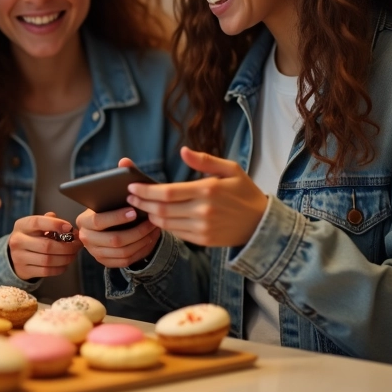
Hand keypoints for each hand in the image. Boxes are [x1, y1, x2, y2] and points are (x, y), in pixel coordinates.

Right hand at [7, 215, 80, 279]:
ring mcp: (19, 257)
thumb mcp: (36, 226)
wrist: (14, 254)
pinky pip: (46, 271)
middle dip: (67, 246)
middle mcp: (18, 241)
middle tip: (78, 245)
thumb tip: (69, 228)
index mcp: (21, 225)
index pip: (37, 222)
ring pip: (48, 260)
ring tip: (74, 254)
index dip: (55, 224)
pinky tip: (65, 263)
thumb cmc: (31, 236)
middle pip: (47, 245)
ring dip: (66, 258)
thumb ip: (50, 222)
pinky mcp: (24, 270)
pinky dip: (60, 268)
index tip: (70, 228)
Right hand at [75, 206, 161, 268]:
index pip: (99, 221)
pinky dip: (141, 251)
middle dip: (137, 231)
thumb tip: (134, 198)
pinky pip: (126, 261)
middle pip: (114, 240)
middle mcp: (86, 239)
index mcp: (83, 222)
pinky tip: (150, 240)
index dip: (117, 217)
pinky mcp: (106, 262)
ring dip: (142, 241)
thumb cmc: (105, 209)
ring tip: (153, 230)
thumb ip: (113, 202)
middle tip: (151, 222)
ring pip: (123, 252)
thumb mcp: (103, 203)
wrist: (99, 225)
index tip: (134, 212)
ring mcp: (95, 253)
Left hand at [125, 147, 267, 246]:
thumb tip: (183, 150)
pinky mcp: (203, 240)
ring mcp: (202, 228)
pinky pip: (176, 232)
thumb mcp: (231, 169)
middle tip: (130, 196)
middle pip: (161, 209)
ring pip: (166, 223)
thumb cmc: (244, 192)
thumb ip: (205, 160)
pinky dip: (164, 225)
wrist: (261, 224)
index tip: (132, 186)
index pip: (167, 192)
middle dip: (142, 202)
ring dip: (150, 215)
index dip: (146, 190)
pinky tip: (158, 217)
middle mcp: (203, 211)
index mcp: (207, 190)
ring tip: (141, 206)